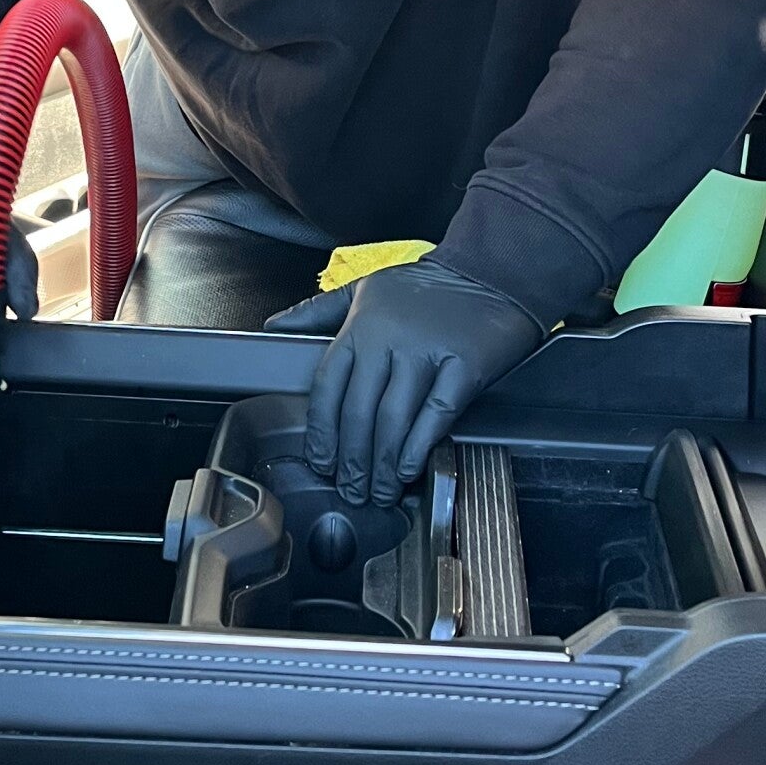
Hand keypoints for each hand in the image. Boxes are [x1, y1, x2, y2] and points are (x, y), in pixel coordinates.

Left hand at [265, 260, 542, 503]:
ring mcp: (427, 354)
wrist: (492, 272)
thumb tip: (273, 326)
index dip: (322, 433)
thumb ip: (317, 312)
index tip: (321, 462)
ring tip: (380, 492)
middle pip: (358, 412)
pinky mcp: (464, 367)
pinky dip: (420, 448)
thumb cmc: (429, 286)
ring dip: (383, 465)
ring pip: (393, 419)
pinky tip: (410, 470)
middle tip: (351, 489)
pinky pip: (436, 415)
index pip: (328, 388)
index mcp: (361, 326)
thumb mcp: (365, 289)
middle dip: (351, 460)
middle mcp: (389, 340)